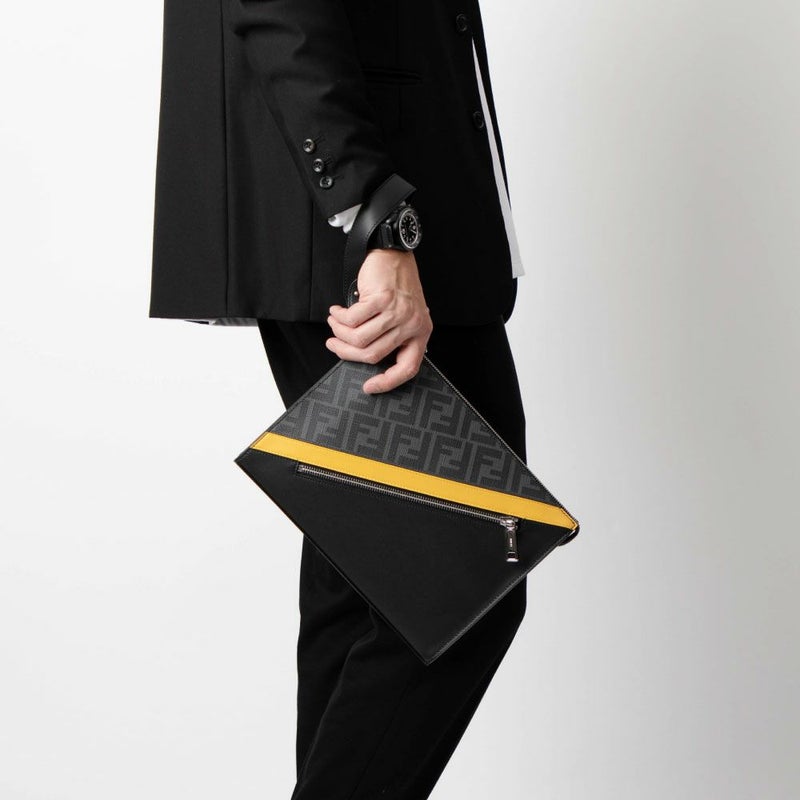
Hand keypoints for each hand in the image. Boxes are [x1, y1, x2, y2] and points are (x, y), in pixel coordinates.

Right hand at [326, 248, 432, 392]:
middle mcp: (412, 324)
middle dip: (347, 353)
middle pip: (373, 354)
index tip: (369, 387)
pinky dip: (339, 318)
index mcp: (420, 334)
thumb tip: (363, 357)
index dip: (387, 382)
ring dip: (340, 333)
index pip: (407, 368)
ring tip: (334, 325)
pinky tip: (337, 312)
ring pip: (360, 338)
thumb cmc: (397, 286)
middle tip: (334, 345)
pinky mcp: (382, 299)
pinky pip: (353, 319)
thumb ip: (393, 337)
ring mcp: (397, 312)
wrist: (394, 254)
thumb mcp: (404, 316)